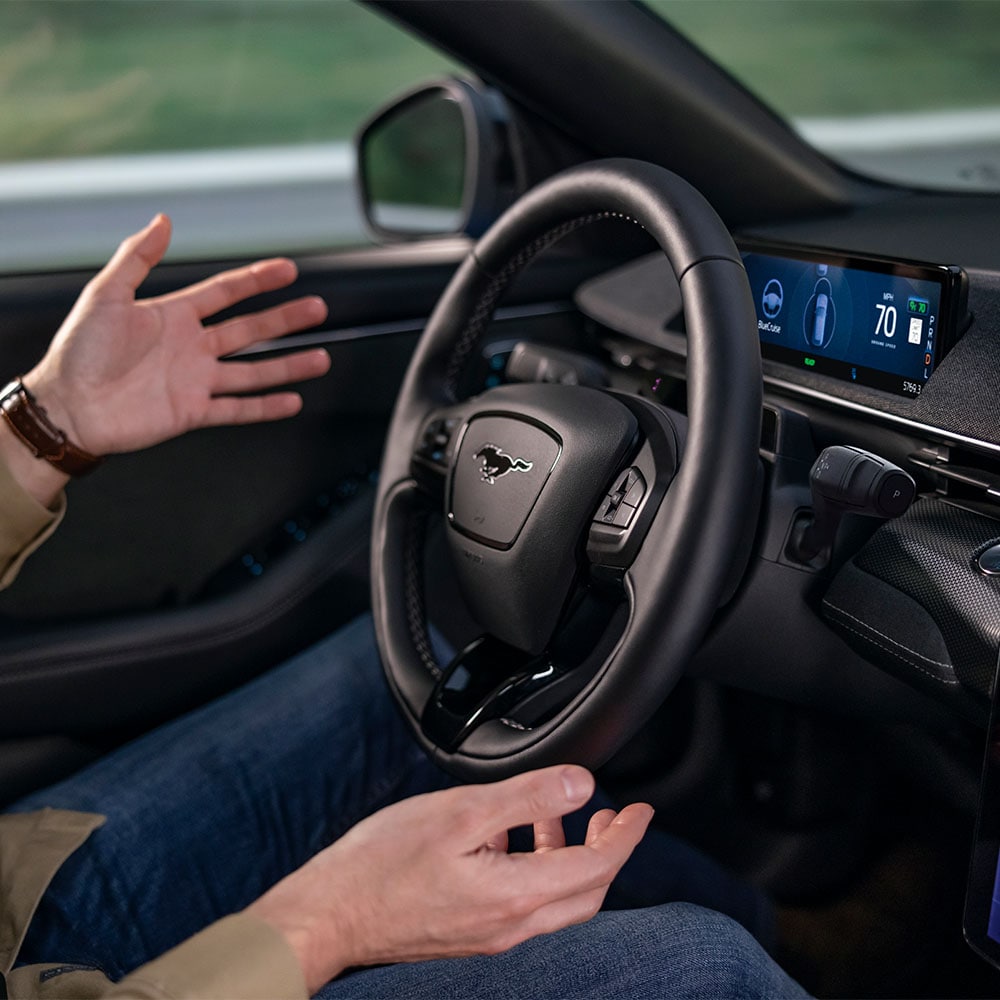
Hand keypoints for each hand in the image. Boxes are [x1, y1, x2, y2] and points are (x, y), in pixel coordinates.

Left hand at [23, 213, 329, 457]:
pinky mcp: (193, 412)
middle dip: (285, 319)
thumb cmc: (78, 352)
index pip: (225, 293)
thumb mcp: (105, 294)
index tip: (287, 270)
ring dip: (288, 366)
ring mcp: (195, 381)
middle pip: (249, 330)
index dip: (256, 280)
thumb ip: (137, 257)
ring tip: (320, 358)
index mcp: (172, 316)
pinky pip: (238, 409)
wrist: (68, 406)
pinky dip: (266, 407)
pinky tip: (291, 400)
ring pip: (253, 372)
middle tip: (317, 308)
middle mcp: (190, 348)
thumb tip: (162, 221)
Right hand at [247, 766, 653, 993]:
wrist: (331, 915)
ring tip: (562, 820)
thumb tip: (581, 785)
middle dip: (608, 851)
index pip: (598, 868)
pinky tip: (510, 839)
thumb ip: (527, 798)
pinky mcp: (471, 936)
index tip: (641, 811)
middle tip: (613, 817)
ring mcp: (492, 937)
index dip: (626, 835)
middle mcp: (512, 927)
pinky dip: (537, 870)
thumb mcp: (461, 813)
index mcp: (517, 895)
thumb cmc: (383, 864)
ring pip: (557, 901)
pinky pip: (525, 905)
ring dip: (571, 859)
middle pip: (587, 893)